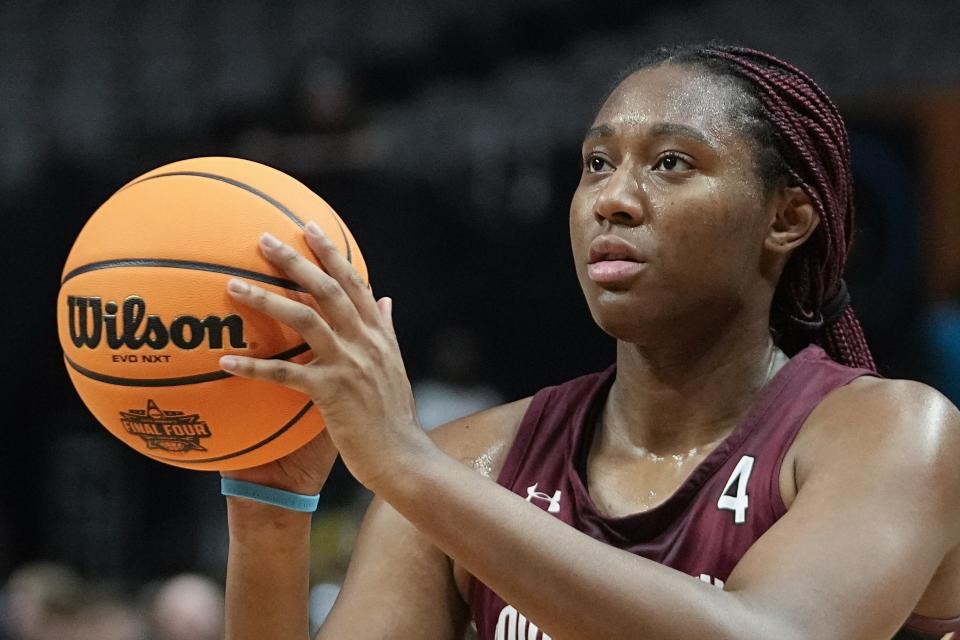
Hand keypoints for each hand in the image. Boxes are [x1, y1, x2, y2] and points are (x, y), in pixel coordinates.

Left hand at [218, 222, 433, 492]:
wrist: (402, 456)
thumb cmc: (394, 415)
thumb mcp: (395, 365)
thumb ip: (386, 330)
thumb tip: (386, 299)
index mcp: (378, 334)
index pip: (353, 283)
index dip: (331, 253)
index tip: (310, 227)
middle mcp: (365, 342)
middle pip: (327, 290)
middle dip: (295, 260)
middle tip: (264, 239)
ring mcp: (349, 365)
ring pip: (304, 319)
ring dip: (267, 299)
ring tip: (233, 285)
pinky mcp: (331, 393)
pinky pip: (285, 374)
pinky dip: (254, 367)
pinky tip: (226, 361)